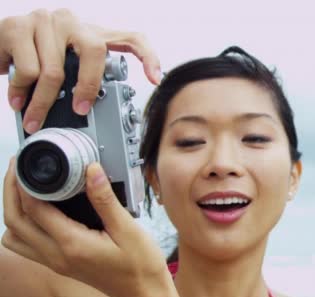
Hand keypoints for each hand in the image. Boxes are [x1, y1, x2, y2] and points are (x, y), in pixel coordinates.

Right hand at [0, 8, 161, 133]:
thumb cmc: (38, 57)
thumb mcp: (69, 65)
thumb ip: (88, 77)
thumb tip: (100, 108)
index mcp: (91, 32)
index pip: (131, 38)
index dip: (148, 56)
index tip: (155, 79)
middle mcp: (72, 20)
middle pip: (94, 54)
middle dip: (85, 90)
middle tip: (78, 112)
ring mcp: (45, 20)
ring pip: (55, 70)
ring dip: (42, 102)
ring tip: (33, 116)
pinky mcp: (18, 26)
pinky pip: (29, 69)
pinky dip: (21, 92)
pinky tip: (17, 100)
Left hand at [1, 157, 168, 296]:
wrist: (144, 293)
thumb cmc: (140, 265)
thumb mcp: (128, 229)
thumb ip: (106, 199)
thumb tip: (91, 170)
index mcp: (72, 244)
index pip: (33, 210)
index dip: (23, 183)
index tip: (25, 163)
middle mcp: (57, 255)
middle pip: (14, 222)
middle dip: (10, 193)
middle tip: (17, 169)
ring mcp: (56, 262)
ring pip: (14, 237)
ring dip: (13, 211)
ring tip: (25, 188)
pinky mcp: (60, 264)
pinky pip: (27, 245)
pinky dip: (23, 226)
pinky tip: (40, 210)